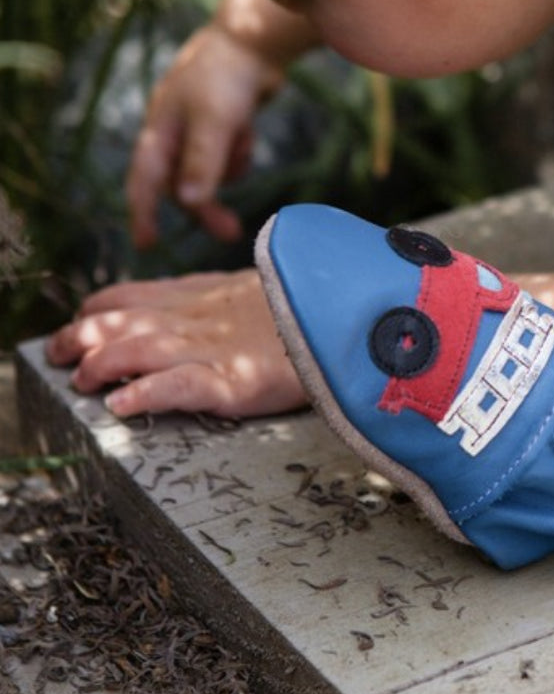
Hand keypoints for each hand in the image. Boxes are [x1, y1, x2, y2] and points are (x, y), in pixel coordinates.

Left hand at [45, 269, 307, 418]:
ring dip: (101, 364)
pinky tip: (122, 405)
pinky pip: (181, 385)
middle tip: (57, 356)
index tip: (77, 325)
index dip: (97, 311)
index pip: (133, 295)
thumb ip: (225, 294)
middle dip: (81, 337)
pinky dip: (146, 394)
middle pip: (123, 320)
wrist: (355, 314)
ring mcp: (217, 348)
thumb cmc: (314, 307)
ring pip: (140, 349)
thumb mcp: (261, 288)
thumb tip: (204, 305)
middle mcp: (201, 318)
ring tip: (79, 381)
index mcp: (206, 295)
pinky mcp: (237, 381)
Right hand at [127, 24, 282, 247]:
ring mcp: (197, 129)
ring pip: (208, 173)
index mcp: (160, 130)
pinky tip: (247, 131)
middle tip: (230, 233)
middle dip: (204, 207)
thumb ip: (202, 162)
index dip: (142, 214)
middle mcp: (173, 131)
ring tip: (243, 143)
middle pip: (181, 185)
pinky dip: (238, 152)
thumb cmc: (227, 76)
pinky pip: (226, 157)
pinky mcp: (221, 126)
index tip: (145, 246)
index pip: (143, 181)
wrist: (254, 41)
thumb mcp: (214, 122)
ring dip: (227, 171)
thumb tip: (187, 202)